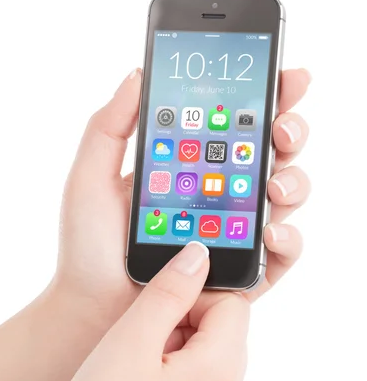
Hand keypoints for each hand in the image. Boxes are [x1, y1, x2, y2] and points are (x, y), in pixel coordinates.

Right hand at [0, 243, 248, 380]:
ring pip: (210, 367)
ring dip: (178, 354)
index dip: (195, 295)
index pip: (233, 306)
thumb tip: (200, 255)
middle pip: (223, 336)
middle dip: (185, 324)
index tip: (157, 307)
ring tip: (134, 371)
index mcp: (220, 373)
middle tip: (140, 340)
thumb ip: (170, 291)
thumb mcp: (132, 339)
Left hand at [55, 68, 310, 332]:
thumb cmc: (88, 247)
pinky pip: (282, 254)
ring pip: (285, 198)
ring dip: (293, 182)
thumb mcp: (90, 176)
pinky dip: (288, 240)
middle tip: (280, 128)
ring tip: (273, 184)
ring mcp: (235, 233)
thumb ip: (110, 125)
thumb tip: (138, 73)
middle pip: (271, 155)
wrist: (93, 307)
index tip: (284, 76)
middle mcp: (219, 195)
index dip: (265, 98)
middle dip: (289, 132)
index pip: (235, 125)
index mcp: (191, 167)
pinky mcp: (243, 272)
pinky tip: (271, 232)